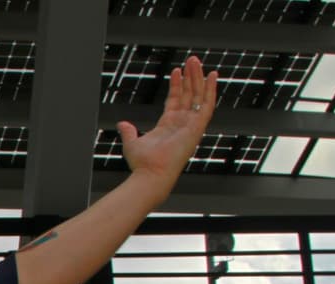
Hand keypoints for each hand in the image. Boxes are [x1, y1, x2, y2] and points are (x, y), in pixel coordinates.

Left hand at [119, 57, 217, 190]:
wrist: (151, 173)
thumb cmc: (142, 163)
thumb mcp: (132, 143)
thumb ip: (129, 132)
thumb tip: (122, 124)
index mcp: (168, 126)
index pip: (175, 101)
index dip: (176, 85)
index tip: (176, 71)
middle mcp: (182, 124)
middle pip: (188, 95)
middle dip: (190, 77)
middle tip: (191, 60)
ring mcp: (191, 124)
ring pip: (197, 96)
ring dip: (198, 78)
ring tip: (195, 61)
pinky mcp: (197, 126)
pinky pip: (207, 104)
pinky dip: (211, 90)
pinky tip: (211, 75)